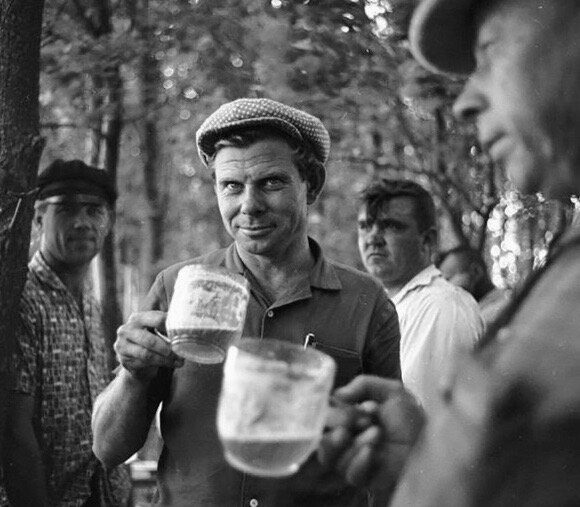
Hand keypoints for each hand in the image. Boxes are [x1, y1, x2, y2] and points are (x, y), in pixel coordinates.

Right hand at [114, 311, 183, 380]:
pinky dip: (161, 364)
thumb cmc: (151, 342)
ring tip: (179, 360)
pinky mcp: (124, 360)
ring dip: (166, 359)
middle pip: (149, 340)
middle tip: (180, 352)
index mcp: (137, 318)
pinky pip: (144, 364)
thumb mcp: (156, 331)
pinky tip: (171, 364)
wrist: (136, 361)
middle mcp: (126, 330)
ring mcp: (122, 346)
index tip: (184, 334)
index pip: (156, 319)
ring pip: (147, 354)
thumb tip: (187, 327)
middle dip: (167, 348)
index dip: (171, 327)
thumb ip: (166, 327)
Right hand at [318, 375, 424, 490]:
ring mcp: (352, 458)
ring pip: (332, 455)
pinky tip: (372, 451)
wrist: (429, 443)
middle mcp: (346, 438)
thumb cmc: (410, 418)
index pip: (325, 414)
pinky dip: (358, 460)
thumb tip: (338, 394)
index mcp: (348, 417)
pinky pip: (349, 473)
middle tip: (363, 419)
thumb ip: (363, 384)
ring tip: (376, 433)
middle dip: (340, 423)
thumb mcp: (390, 391)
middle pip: (321, 434)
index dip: (333, 410)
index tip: (350, 404)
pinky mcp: (363, 477)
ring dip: (354, 442)